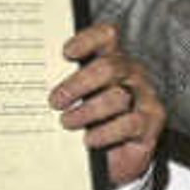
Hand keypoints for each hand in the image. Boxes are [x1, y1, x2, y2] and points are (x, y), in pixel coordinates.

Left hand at [54, 20, 164, 188]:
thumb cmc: (94, 119)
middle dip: (78, 84)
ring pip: (118, 97)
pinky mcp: (152, 121)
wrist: (120, 153)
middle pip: (108, 67)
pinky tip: (89, 140)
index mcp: (112, 59)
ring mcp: (145, 96)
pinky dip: (106, 133)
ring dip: (87, 112)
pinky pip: (130, 124)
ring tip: (67, 123)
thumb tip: (36, 88)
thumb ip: (66, 88)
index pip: (106, 37)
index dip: (87, 40)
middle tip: (55, 102)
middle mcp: (131, 73)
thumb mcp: (79, 100)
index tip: (66, 53)